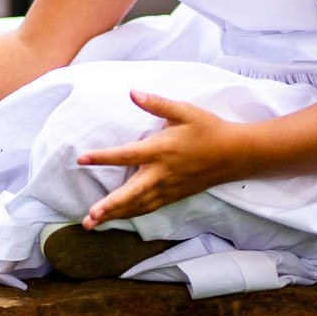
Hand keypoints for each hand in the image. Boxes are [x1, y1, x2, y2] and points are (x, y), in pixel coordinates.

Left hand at [74, 91, 245, 226]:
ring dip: (115, 215)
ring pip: (138, 205)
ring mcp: (168, 188)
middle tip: (89, 216)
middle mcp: (162, 173)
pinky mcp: (174, 196)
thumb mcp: (184, 111)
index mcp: (161, 150)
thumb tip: (132, 92)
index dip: (102, 157)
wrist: (235, 154)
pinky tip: (117, 218)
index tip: (81, 160)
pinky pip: (148, 208)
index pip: (126, 155)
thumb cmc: (208, 129)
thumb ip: (156, 103)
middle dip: (109, 206)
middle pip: (131, 193)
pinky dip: (131, 214)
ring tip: (92, 223)